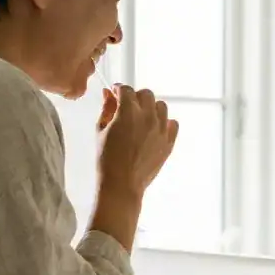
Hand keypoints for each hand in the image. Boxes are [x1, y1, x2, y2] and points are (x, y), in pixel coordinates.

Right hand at [97, 85, 179, 199]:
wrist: (122, 184)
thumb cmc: (107, 159)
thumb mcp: (101, 130)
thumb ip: (107, 108)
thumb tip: (108, 94)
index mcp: (128, 112)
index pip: (126, 90)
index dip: (119, 90)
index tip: (115, 94)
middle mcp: (148, 117)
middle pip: (146, 94)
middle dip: (136, 97)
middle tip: (128, 106)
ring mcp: (161, 130)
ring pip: (161, 106)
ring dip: (151, 108)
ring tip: (142, 118)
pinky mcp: (169, 142)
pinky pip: (173, 124)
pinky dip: (165, 123)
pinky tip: (154, 129)